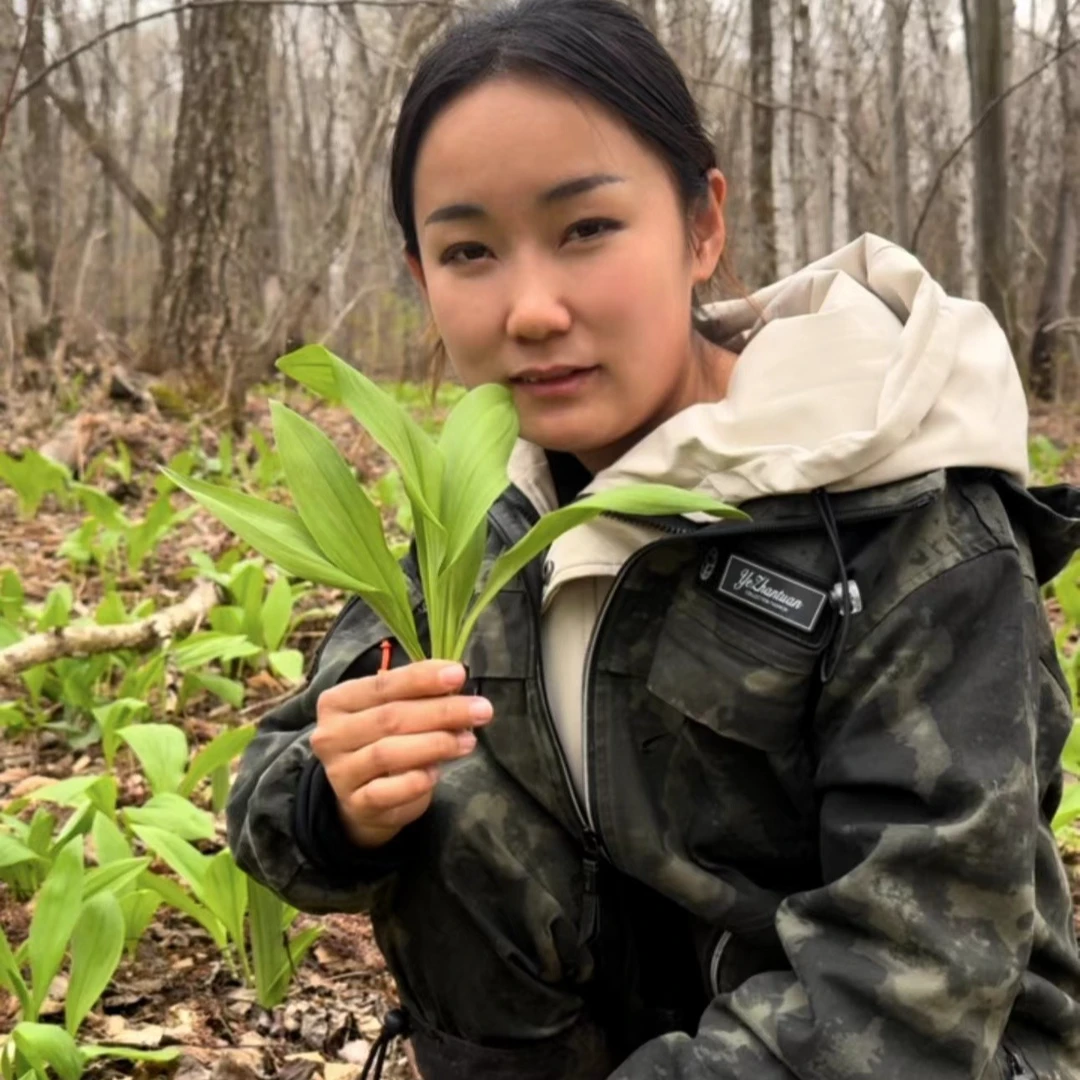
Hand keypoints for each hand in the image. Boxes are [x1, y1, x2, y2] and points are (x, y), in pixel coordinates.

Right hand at [311, 660, 492, 848]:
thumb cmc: (384, 741)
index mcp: (338, 701)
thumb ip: (418, 697)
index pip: (382, 685)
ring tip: (468, 741)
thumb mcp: (394, 711)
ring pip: (388, 752)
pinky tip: (436, 773)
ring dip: (435, 744)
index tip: (459, 674)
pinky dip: (414, 782)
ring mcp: (340, 772)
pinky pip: (386, 791)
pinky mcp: (356, 804)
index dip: (422, 678)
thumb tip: (456, 682)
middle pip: (390, 717)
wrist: (364, 799)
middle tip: (480, 709)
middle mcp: (332, 734)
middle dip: (441, 711)